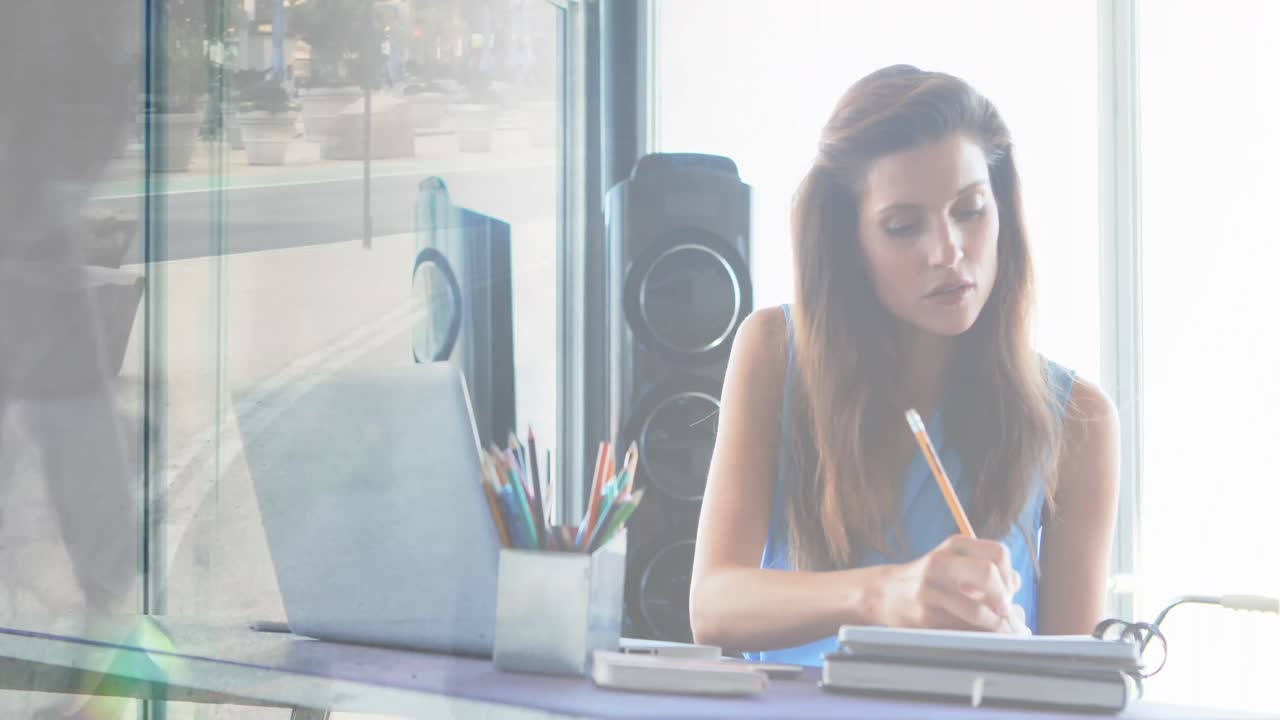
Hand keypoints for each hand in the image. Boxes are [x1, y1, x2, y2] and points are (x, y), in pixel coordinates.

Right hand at [876, 534, 1021, 631]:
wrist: (884, 593)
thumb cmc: (930, 581)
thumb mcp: (954, 564)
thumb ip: (987, 574)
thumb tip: (1018, 601)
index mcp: (954, 545)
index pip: (999, 553)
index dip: (1010, 576)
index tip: (1007, 593)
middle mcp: (941, 562)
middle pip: (988, 573)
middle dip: (1004, 598)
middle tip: (1004, 611)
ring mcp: (930, 589)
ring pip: (979, 611)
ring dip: (996, 627)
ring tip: (999, 632)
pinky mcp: (924, 615)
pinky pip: (962, 630)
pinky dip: (979, 638)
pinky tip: (980, 637)